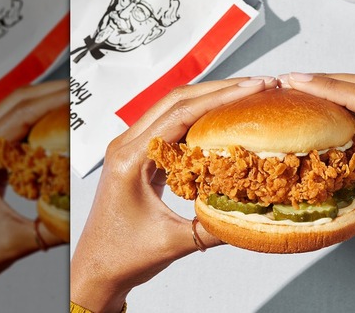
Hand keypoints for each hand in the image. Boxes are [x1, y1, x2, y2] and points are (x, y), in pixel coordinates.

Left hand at [70, 77, 276, 312]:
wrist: (96, 270)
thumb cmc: (123, 256)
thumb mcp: (175, 241)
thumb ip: (216, 226)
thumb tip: (257, 210)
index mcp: (130, 159)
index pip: (181, 114)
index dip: (221, 98)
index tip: (253, 89)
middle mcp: (126, 145)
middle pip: (177, 99)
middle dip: (221, 88)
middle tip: (258, 84)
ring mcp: (130, 147)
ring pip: (173, 107)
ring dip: (210, 98)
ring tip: (247, 94)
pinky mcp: (138, 155)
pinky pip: (170, 124)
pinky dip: (199, 116)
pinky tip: (224, 118)